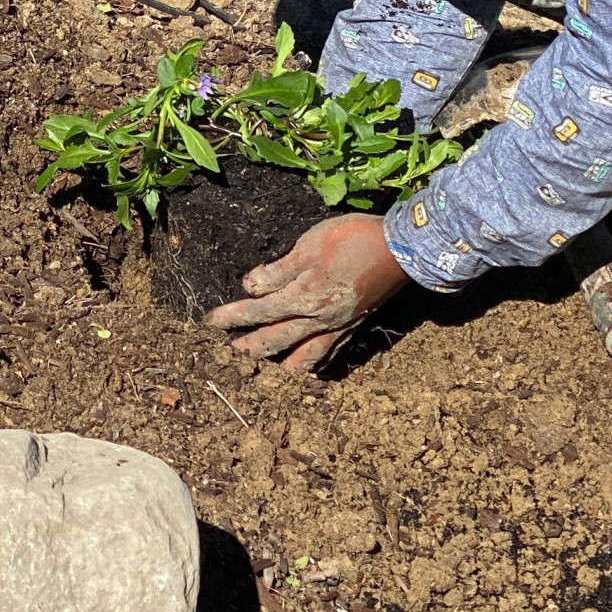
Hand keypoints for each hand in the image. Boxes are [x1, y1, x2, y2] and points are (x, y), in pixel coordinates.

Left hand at [206, 213, 410, 373]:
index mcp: (304, 298)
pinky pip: (329, 352)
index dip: (232, 317)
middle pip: (276, 340)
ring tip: (267, 373)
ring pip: (305, 357)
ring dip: (282, 365)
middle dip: (250, 348)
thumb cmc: (353, 239)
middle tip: (228, 355)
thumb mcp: (310, 245)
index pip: (259, 312)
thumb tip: (250, 287)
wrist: (400, 249)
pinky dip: (314, 363)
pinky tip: (308, 366)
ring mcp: (338, 327)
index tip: (210, 322)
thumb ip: (279, 270)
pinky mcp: (354, 326)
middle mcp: (319, 320)